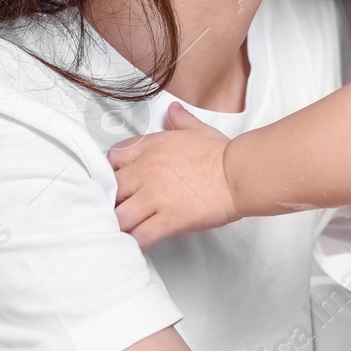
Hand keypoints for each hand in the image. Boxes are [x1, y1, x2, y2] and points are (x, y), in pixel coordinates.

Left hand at [108, 102, 239, 248]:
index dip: (115, 171)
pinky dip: (137, 241)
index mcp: (151, 147)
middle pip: (111, 190)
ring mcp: (155, 197)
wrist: (239, 174)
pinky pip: (140, 236)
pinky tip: (142, 240)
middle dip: (114, 200)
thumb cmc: (220, 153)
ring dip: (123, 224)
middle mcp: (146, 171)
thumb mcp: (197, 130)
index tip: (124, 180)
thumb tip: (173, 109)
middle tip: (124, 207)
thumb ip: (180, 120)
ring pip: (120, 216)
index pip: (113, 158)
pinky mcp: (168, 220)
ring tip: (131, 227)